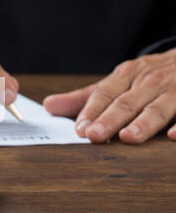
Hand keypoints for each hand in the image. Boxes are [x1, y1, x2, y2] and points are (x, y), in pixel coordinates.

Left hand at [43, 48, 175, 142]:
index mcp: (127, 75)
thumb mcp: (116, 83)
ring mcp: (174, 89)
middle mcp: (149, 81)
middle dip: (109, 119)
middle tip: (94, 136)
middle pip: (126, 102)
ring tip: (128, 137)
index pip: (104, 94)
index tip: (79, 129)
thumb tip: (49, 106)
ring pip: (157, 108)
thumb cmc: (147, 77)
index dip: (91, 111)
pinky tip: (174, 137)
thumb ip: (84, 98)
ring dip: (143, 123)